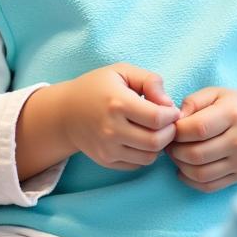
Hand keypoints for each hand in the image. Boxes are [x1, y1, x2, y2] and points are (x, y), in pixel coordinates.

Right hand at [16, 63, 178, 177]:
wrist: (65, 113)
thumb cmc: (98, 87)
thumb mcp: (122, 71)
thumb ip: (149, 81)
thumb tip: (168, 103)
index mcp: (117, 103)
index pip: (157, 118)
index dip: (171, 115)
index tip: (171, 109)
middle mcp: (111, 129)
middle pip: (156, 141)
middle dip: (170, 132)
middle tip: (168, 122)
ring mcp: (107, 148)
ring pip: (149, 157)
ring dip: (160, 145)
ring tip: (156, 131)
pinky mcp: (106, 160)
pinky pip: (137, 164)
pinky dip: (146, 154)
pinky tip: (142, 139)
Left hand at [167, 87, 236, 192]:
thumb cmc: (235, 105)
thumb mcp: (216, 94)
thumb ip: (193, 102)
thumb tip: (175, 120)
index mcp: (233, 114)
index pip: (197, 128)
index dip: (177, 131)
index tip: (171, 128)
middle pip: (196, 154)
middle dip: (175, 150)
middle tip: (170, 143)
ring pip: (200, 173)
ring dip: (180, 166)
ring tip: (177, 155)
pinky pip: (209, 186)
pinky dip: (190, 180)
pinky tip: (185, 169)